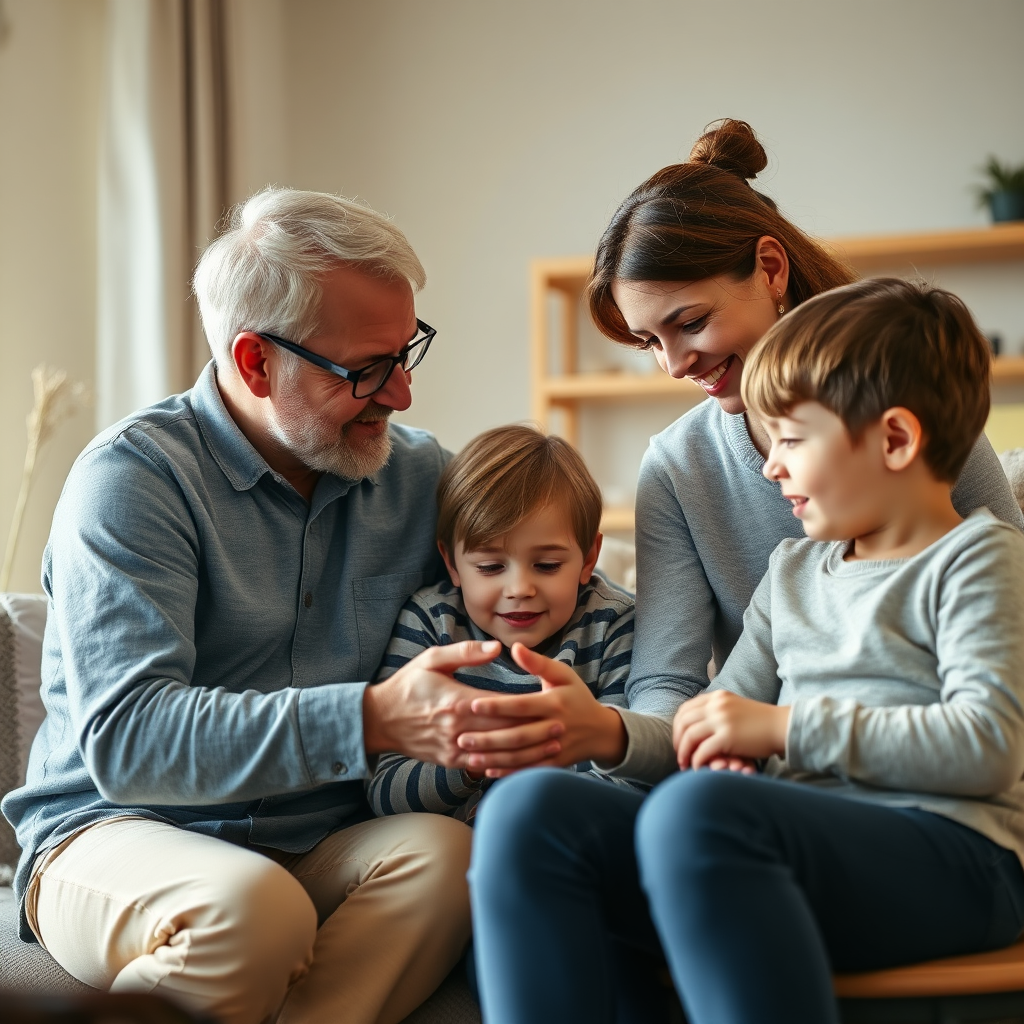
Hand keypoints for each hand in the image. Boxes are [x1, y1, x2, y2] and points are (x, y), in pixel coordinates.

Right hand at [363, 641, 563, 768]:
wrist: (379, 719)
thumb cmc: (408, 684)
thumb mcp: (431, 659)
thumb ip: (466, 652)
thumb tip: (497, 648)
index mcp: (457, 701)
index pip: (501, 707)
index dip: (528, 708)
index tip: (551, 707)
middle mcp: (458, 729)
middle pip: (504, 733)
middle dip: (534, 733)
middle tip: (560, 729)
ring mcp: (454, 749)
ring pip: (497, 754)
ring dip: (526, 753)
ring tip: (549, 749)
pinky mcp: (449, 761)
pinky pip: (481, 766)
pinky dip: (503, 766)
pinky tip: (522, 765)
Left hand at [459, 643, 627, 777]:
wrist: (601, 730)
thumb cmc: (576, 696)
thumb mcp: (563, 674)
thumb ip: (537, 662)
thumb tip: (514, 647)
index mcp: (554, 702)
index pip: (522, 705)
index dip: (497, 706)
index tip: (473, 705)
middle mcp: (555, 727)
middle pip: (519, 735)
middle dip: (490, 738)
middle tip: (461, 737)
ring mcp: (556, 748)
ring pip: (522, 756)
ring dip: (495, 758)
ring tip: (469, 756)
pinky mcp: (555, 764)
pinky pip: (529, 770)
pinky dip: (509, 772)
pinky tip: (488, 771)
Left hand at [672, 690, 788, 770]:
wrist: (782, 726)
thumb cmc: (760, 722)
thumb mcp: (735, 708)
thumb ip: (717, 711)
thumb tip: (697, 723)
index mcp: (716, 697)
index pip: (685, 709)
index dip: (677, 727)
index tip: (679, 741)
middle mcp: (716, 705)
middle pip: (683, 722)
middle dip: (677, 741)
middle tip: (679, 755)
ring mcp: (721, 719)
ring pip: (689, 736)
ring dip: (683, 753)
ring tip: (684, 765)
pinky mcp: (727, 736)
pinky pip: (703, 751)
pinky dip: (697, 761)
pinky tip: (698, 769)